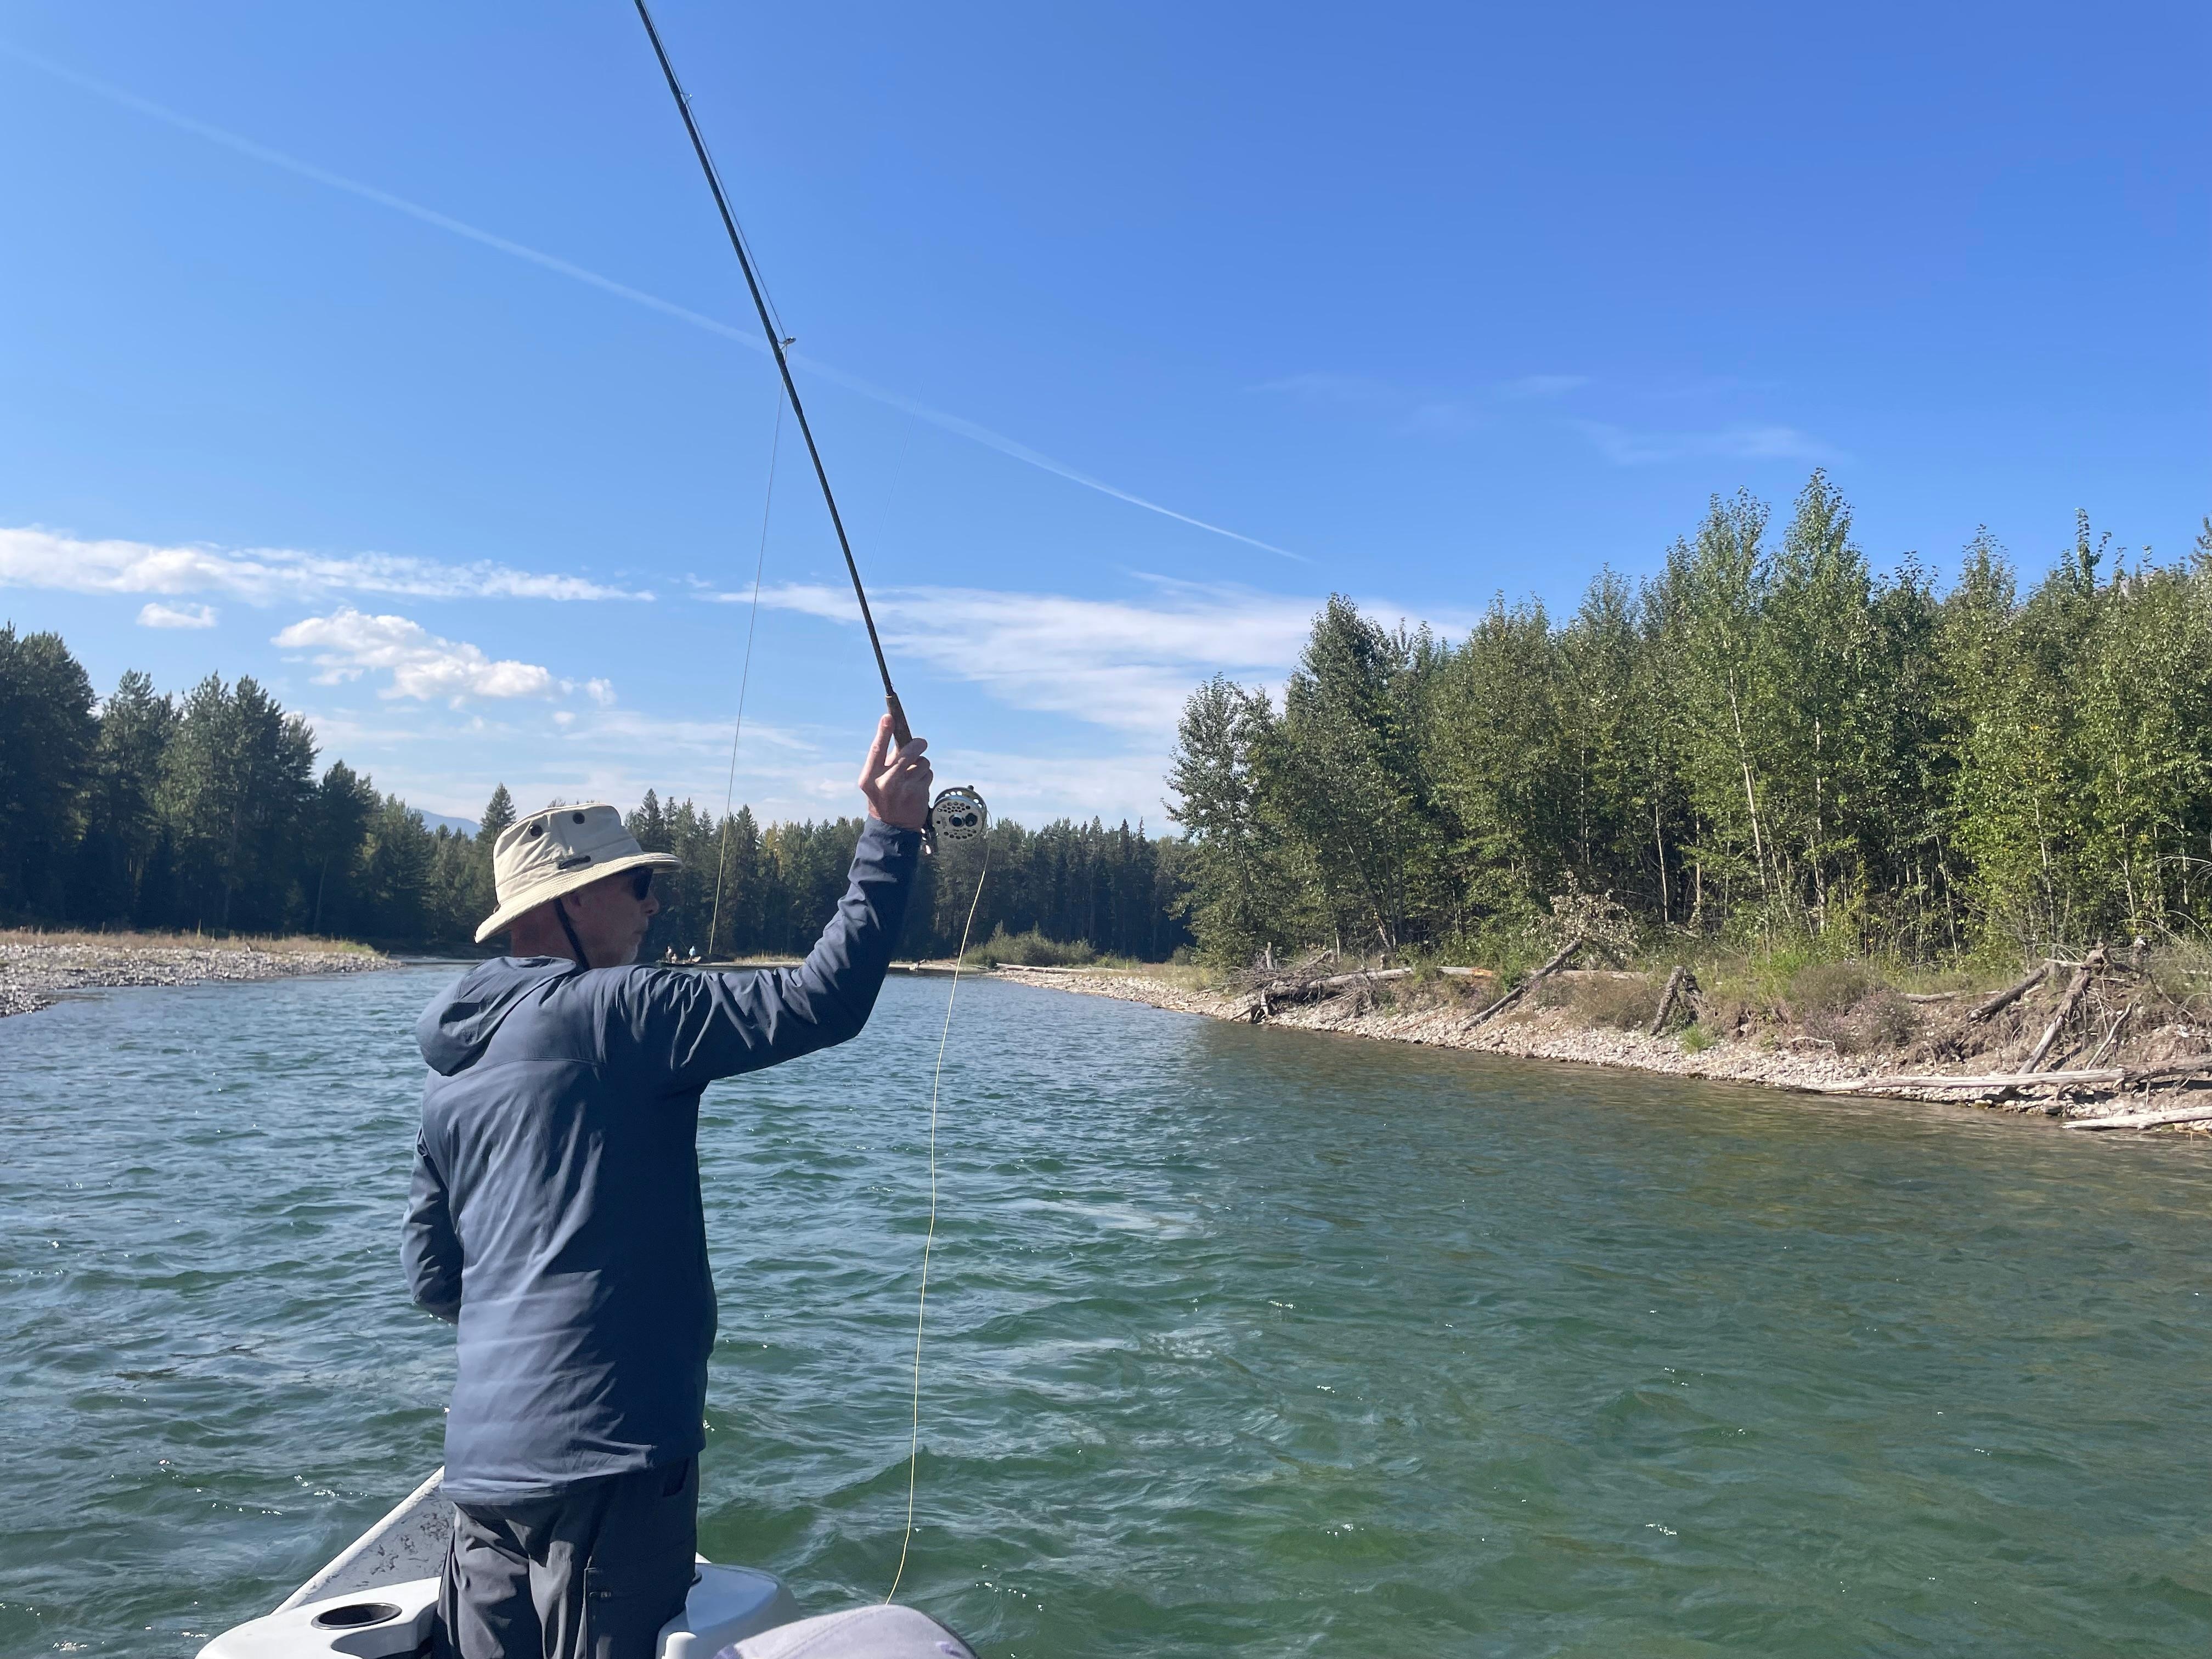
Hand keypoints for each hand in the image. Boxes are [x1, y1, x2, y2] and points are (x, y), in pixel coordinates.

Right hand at [859, 714, 931, 829]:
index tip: (888, 717)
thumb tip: (903, 737)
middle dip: (917, 745)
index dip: (883, 732)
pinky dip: (926, 776)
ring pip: (922, 762)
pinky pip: (928, 773)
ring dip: (922, 766)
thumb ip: (887, 761)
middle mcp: (884, 782)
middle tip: (921, 744)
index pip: (876, 750)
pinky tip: (919, 786)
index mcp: (869, 777)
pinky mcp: (918, 793)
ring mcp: (902, 788)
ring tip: (914, 776)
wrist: (893, 827)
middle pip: (907, 752)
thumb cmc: (885, 798)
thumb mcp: (877, 780)